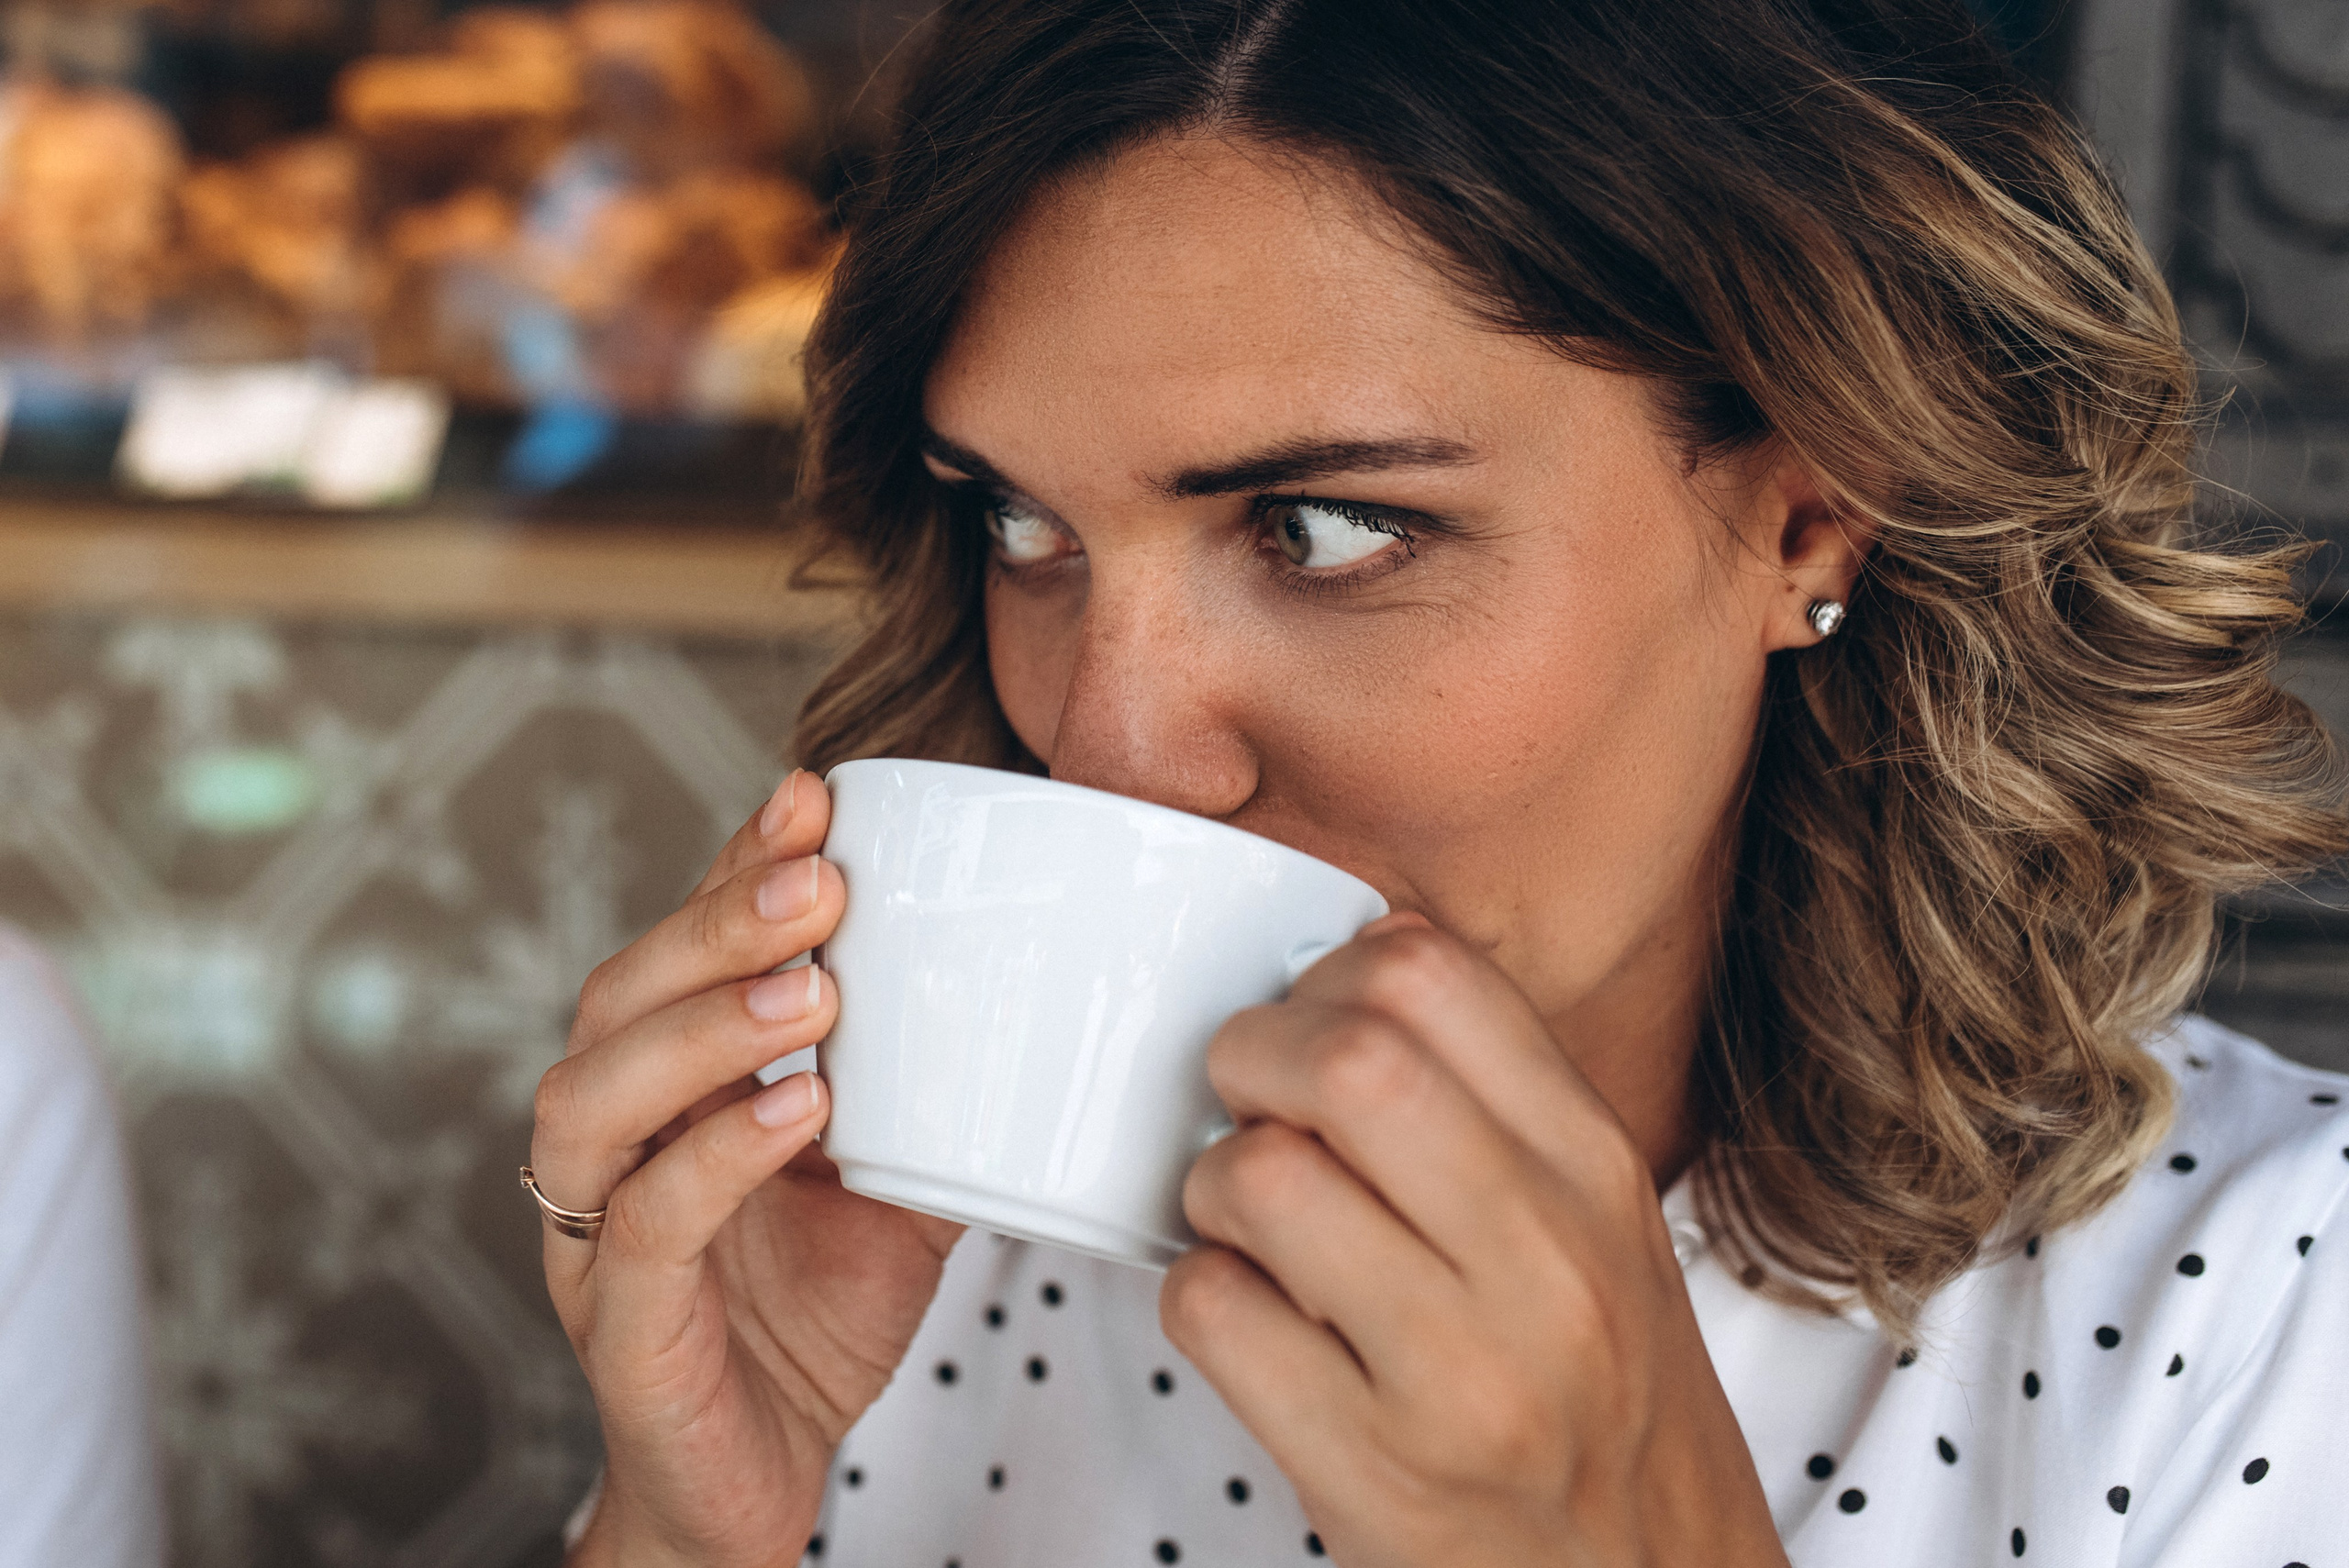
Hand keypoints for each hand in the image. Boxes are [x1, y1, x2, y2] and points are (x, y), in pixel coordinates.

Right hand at [530, 771, 964, 1567]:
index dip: (732, 868)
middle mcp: (615, 1144)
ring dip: (702, 1026)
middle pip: (617, 997)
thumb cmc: (813, 1322)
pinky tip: (797, 1114)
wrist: (761, 1481)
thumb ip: (936, 1098)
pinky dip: (716, 1158)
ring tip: (811, 991)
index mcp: (672, 1089)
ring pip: (593, 1096)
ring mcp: (598, 1235)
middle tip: (820, 881)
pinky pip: (644, 1226)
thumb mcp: (895, 1188)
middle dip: (714, 922)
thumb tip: (1040, 1002)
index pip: (681, 951)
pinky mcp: (620, 1327)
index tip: (812, 797)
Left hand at [1163, 915, 1788, 1567]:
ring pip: (1261, 1179)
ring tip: (1246, 1226)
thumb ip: (1492, 1102)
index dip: (1327, 978)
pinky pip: (1215, 1315)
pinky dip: (1197, 1298)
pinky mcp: (1378, 1475)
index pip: (1430, 976)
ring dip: (1213, 1187)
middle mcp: (1545, 1261)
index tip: (1309, 1026)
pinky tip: (1247, 1317)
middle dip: (1247, 1060)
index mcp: (1594, 1169)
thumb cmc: (1597, 1395)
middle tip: (1245, 1107)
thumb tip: (1347, 967)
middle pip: (1343, 1059)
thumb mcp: (1597, 1225)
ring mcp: (1464, 1375)